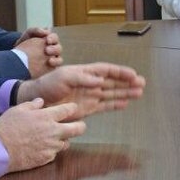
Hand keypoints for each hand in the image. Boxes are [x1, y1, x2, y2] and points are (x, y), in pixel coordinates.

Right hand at [0, 99, 86, 172]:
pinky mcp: (47, 158)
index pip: (68, 110)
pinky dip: (51, 151)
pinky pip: (55, 154)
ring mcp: (51, 146)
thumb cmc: (6, 127)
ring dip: (63, 140)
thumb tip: (40, 101)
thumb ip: (32, 105)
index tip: (72, 109)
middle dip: (80, 126)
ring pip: (66, 143)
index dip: (72, 108)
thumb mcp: (17, 110)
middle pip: (78, 129)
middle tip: (78, 126)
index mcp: (47, 117)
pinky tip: (42, 148)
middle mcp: (53, 131)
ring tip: (54, 139)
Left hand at [16, 27, 62, 74]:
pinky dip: (54, 65)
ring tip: (49, 60)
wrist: (17, 55)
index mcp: (50, 40)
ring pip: (59, 59)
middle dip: (54, 49)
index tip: (47, 40)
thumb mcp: (28, 34)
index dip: (52, 38)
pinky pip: (56, 67)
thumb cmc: (24, 43)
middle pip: (58, 48)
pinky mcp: (50, 67)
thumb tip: (47, 31)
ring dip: (56, 59)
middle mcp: (53, 49)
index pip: (55, 38)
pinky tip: (49, 64)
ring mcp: (52, 59)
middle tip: (47, 50)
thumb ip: (36, 30)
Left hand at [17, 63, 145, 119]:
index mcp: (85, 72)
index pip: (106, 70)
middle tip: (142, 83)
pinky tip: (125, 104)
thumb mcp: (64, 76)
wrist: (37, 101)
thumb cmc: (48, 85)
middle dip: (127, 82)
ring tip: (139, 93)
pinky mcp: (86, 108)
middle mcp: (89, 83)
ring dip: (125, 93)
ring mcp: (89, 96)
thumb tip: (100, 81)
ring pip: (111, 94)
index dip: (120, 72)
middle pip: (113, 82)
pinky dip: (114, 105)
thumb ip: (83, 78)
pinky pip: (104, 106)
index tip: (132, 75)